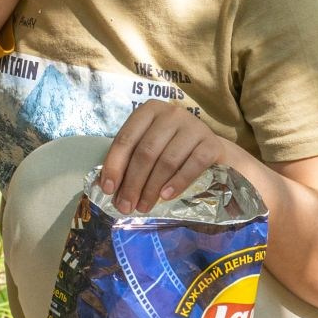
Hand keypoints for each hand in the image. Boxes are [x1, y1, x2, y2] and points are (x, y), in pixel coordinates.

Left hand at [100, 100, 238, 213]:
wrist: (211, 150)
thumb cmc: (172, 149)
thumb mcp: (149, 148)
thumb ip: (128, 161)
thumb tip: (106, 186)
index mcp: (149, 111)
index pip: (126, 138)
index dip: (114, 165)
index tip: (108, 189)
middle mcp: (171, 114)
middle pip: (146, 152)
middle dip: (133, 183)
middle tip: (126, 206)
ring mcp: (193, 126)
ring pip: (166, 161)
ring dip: (151, 188)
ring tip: (143, 207)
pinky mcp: (211, 143)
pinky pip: (192, 165)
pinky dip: (177, 183)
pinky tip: (166, 197)